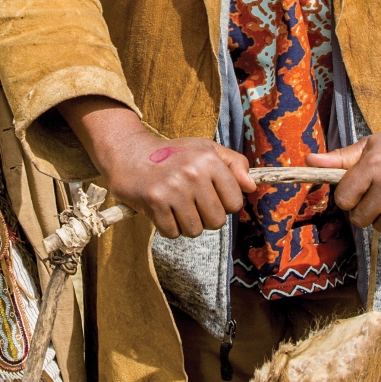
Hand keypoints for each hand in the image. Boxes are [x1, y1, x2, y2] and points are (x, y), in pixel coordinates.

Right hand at [66, 100, 250, 239]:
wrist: (128, 153)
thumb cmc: (173, 154)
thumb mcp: (206, 149)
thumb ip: (234, 164)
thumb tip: (251, 187)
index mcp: (209, 160)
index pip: (235, 203)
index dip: (225, 204)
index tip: (212, 197)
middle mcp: (193, 174)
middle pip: (217, 221)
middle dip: (207, 218)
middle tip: (193, 204)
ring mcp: (173, 189)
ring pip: (195, 230)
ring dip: (187, 224)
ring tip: (178, 207)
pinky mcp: (153, 202)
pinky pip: (172, 233)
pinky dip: (169, 227)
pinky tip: (163, 211)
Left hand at [317, 124, 380, 235]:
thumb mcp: (371, 146)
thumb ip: (340, 158)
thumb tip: (308, 161)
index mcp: (373, 165)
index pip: (343, 200)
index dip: (348, 198)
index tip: (357, 191)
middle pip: (360, 219)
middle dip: (363, 211)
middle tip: (374, 198)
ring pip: (379, 227)